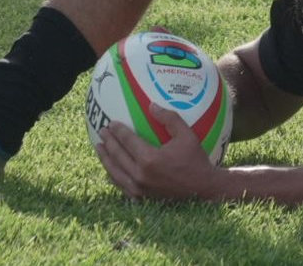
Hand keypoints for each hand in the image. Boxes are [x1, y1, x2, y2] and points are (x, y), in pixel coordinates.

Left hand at [95, 105, 220, 200]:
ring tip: (99, 148)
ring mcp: (139, 187)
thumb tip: (152, 105)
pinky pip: (121, 185)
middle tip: (102, 131)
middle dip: (108, 142)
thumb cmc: (196, 160)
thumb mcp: (187, 135)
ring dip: (105, 158)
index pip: (127, 141)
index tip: (111, 123)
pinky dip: (113, 175)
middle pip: (117, 155)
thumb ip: (169, 119)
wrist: (203, 188)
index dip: (118, 131)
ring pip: (115, 171)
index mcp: (150, 159)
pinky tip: (109, 169)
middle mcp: (140, 174)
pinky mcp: (141, 196)